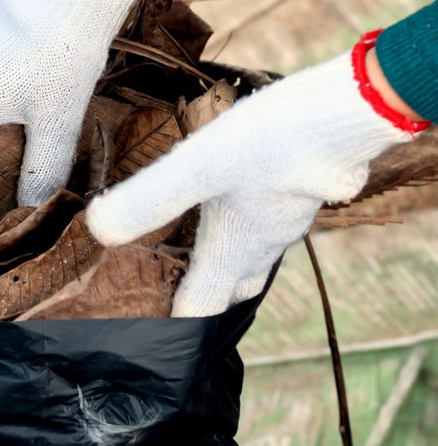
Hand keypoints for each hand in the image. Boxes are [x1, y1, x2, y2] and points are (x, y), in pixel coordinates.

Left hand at [86, 31, 429, 316]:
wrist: (348, 113)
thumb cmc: (271, 144)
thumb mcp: (197, 167)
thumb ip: (149, 199)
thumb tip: (96, 230)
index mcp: (234, 249)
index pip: (202, 306)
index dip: (174, 322)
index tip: (147, 332)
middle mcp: (263, 241)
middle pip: (232, 286)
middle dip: (205, 297)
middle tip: (172, 297)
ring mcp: (288, 215)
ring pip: (255, 253)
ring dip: (226, 261)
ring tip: (196, 254)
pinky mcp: (301, 187)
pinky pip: (270, 220)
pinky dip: (247, 224)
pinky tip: (237, 199)